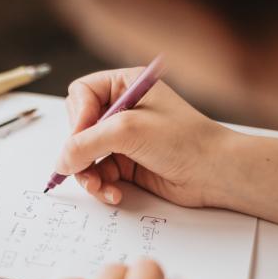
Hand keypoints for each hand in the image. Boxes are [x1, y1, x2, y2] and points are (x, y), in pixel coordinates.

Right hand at [58, 67, 233, 206]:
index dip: (77, 118)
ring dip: (88, 175)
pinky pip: (99, 174)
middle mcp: (122, 109)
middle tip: (86, 166)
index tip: (81, 139)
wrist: (216, 173)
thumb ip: (86, 144)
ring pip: (85, 155)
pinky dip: (102, 186)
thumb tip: (61, 161)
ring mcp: (124, 138)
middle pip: (78, 128)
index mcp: (125, 85)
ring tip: (99, 187)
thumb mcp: (128, 132)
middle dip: (80, 151)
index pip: (81, 95)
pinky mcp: (127, 163)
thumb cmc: (184, 140)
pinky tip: (114, 193)